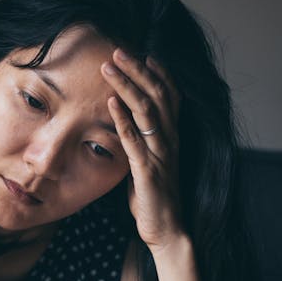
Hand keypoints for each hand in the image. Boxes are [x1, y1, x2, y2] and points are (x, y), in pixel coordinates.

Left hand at [101, 48, 184, 252]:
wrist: (166, 230)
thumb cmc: (153, 197)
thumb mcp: (147, 162)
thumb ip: (140, 142)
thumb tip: (123, 124)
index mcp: (172, 137)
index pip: (171, 97)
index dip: (159, 74)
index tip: (144, 54)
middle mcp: (170, 141)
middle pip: (158, 95)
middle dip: (138, 70)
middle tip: (118, 50)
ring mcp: (161, 154)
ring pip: (147, 111)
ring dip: (127, 86)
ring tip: (109, 67)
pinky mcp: (148, 170)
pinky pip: (135, 140)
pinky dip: (123, 118)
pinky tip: (110, 102)